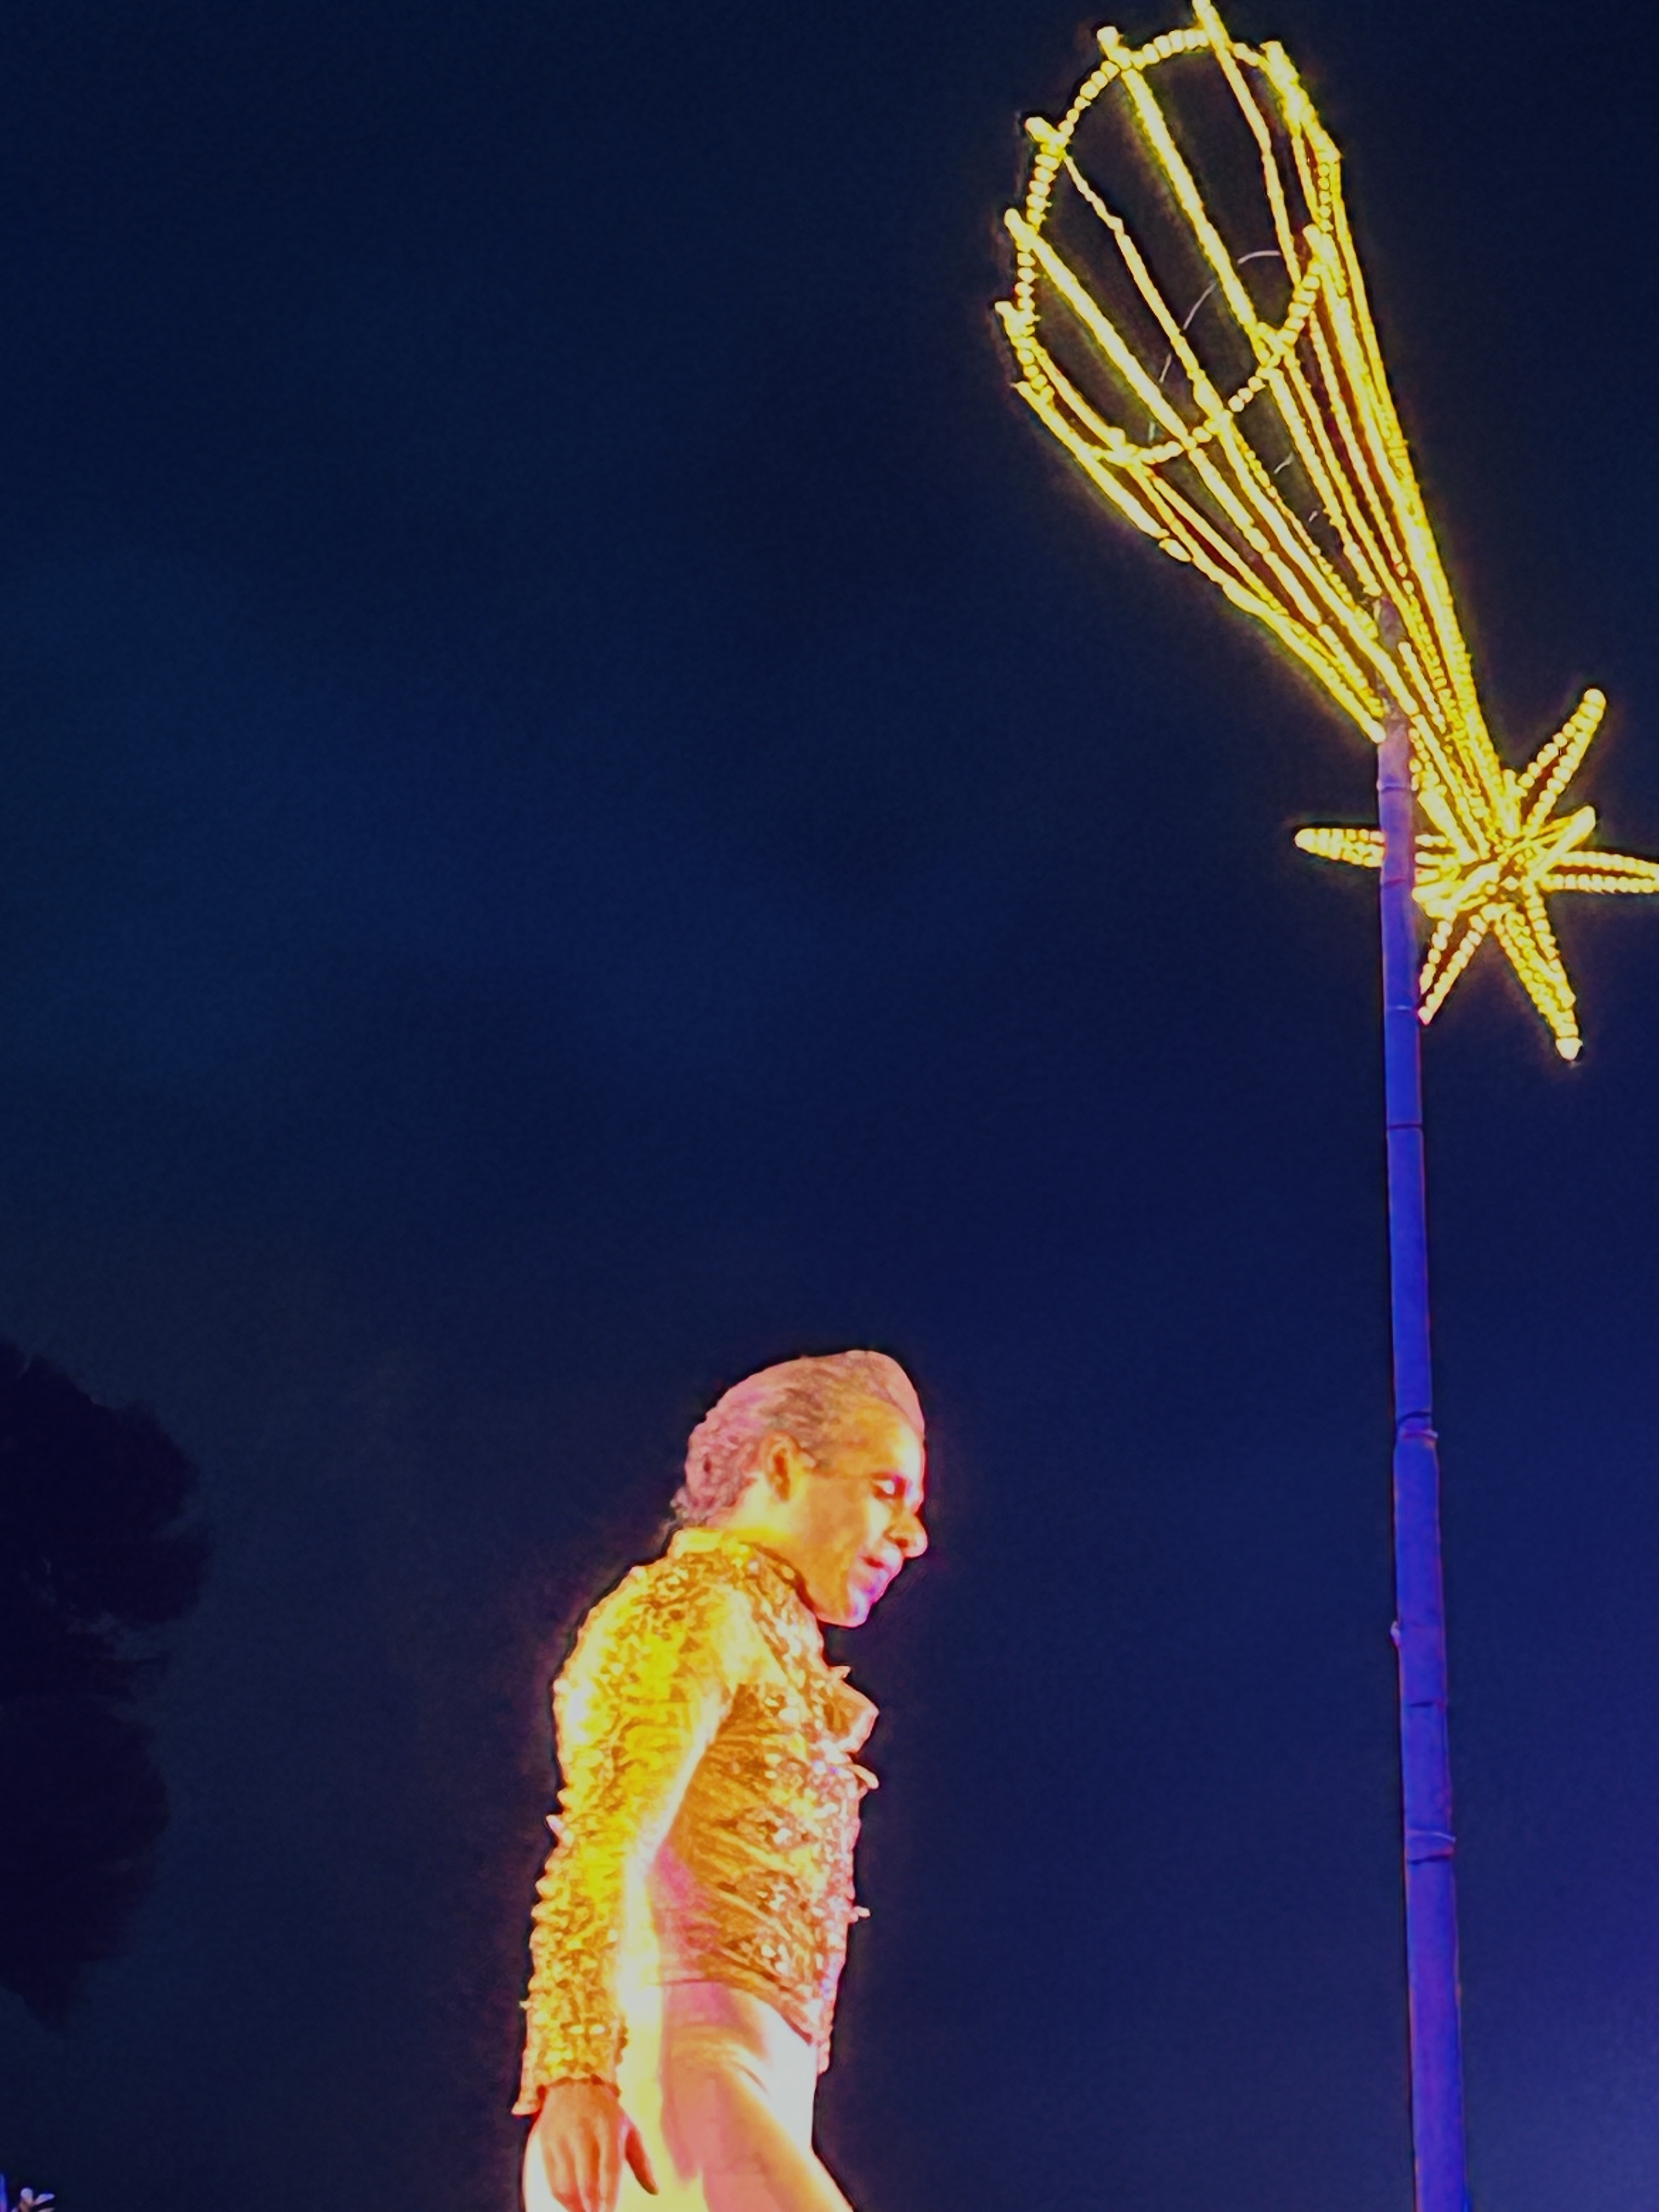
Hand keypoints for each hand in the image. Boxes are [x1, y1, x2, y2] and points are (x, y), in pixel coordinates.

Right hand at [525, 2079, 658, 2211]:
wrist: (573, 2083)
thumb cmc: (606, 2113)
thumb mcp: (628, 2129)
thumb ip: (642, 2161)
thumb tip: (655, 2190)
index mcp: (608, 2128)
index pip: (609, 2168)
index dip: (610, 2196)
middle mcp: (583, 2133)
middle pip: (586, 2181)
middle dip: (592, 2207)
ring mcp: (562, 2139)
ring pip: (566, 2185)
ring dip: (576, 2207)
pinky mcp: (546, 2143)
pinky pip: (552, 2180)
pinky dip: (562, 2198)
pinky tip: (572, 2204)